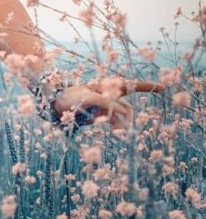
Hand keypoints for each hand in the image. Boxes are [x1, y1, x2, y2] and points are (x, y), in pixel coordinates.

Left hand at [52, 78, 166, 130]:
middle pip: (127, 108)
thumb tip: (124, 113)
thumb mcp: (87, 97)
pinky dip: (116, 128)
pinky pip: (115, 123)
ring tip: (116, 134)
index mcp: (108, 86)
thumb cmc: (70, 96)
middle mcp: (109, 95)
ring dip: (121, 126)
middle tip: (123, 131)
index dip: (147, 86)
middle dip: (128, 119)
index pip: (130, 85)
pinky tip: (114, 133)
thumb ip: (106, 103)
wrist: (54, 104)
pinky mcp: (101, 116)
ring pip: (122, 118)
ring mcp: (106, 106)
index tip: (163, 87)